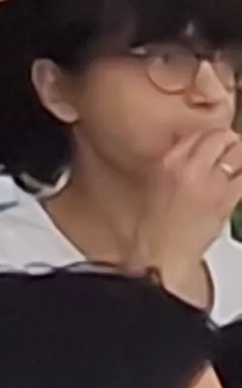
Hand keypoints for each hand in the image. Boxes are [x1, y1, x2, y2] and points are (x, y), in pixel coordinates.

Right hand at [140, 125, 241, 284]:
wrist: (161, 256)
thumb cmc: (155, 227)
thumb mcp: (154, 184)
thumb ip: (175, 163)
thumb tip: (194, 154)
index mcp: (169, 160)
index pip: (200, 132)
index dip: (211, 137)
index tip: (214, 144)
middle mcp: (191, 166)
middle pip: (223, 136)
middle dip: (230, 143)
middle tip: (231, 153)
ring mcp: (212, 182)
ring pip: (241, 151)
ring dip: (241, 157)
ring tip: (237, 167)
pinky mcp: (228, 199)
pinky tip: (239, 182)